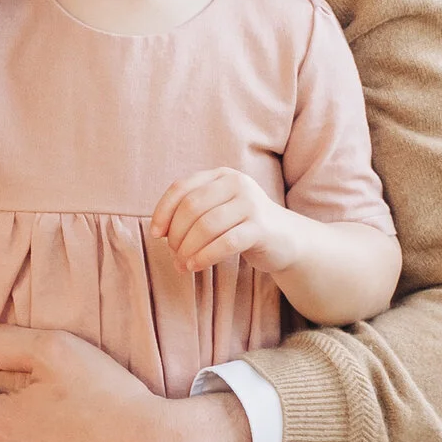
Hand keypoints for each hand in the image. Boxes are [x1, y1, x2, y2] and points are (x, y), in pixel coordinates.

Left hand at [153, 165, 296, 282]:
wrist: (286, 239)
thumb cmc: (242, 226)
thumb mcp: (217, 211)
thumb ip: (192, 213)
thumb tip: (160, 232)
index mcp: (220, 175)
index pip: (181, 188)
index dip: (163, 211)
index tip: (156, 234)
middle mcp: (236, 183)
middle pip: (191, 207)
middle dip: (176, 234)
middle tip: (173, 254)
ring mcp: (250, 203)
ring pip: (206, 226)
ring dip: (188, 249)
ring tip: (182, 265)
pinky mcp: (261, 227)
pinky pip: (225, 242)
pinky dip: (205, 256)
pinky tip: (195, 266)